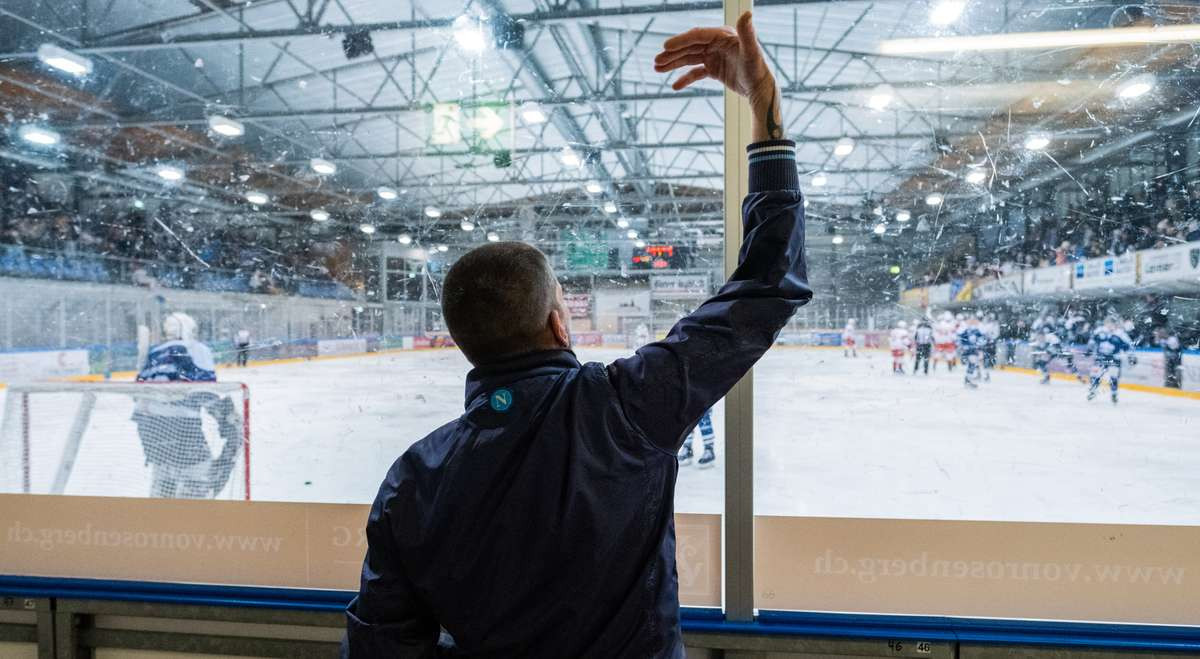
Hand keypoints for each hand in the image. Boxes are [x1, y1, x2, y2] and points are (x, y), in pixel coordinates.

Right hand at [653, 11, 776, 110]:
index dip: (681, 40)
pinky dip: (685, 78)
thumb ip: (748, 32)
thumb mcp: (751, 52)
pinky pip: (696, 72)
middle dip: (672, 54)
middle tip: (656, 61)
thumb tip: (747, 13)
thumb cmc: (758, 69)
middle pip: (690, 46)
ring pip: (689, 58)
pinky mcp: (714, 69)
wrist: (761, 89)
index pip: (697, 35)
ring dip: (674, 63)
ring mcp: (714, 56)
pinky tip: (675, 86)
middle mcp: (717, 43)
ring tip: (658, 69)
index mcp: (723, 35)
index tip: (665, 47)